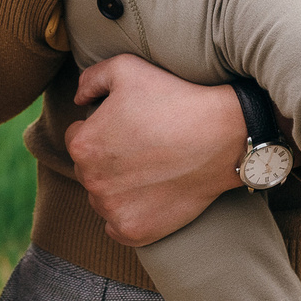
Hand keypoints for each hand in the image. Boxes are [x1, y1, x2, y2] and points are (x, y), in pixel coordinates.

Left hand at [64, 56, 246, 246]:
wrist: (222, 136)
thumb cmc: (175, 99)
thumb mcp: (126, 68)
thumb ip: (91, 79)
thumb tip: (79, 100)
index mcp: (83, 145)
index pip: (77, 138)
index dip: (101, 129)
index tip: (127, 127)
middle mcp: (91, 181)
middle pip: (89, 170)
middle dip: (108, 159)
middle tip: (142, 147)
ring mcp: (112, 210)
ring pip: (103, 199)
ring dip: (118, 188)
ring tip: (151, 170)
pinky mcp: (134, 231)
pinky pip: (118, 226)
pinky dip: (131, 214)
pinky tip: (152, 195)